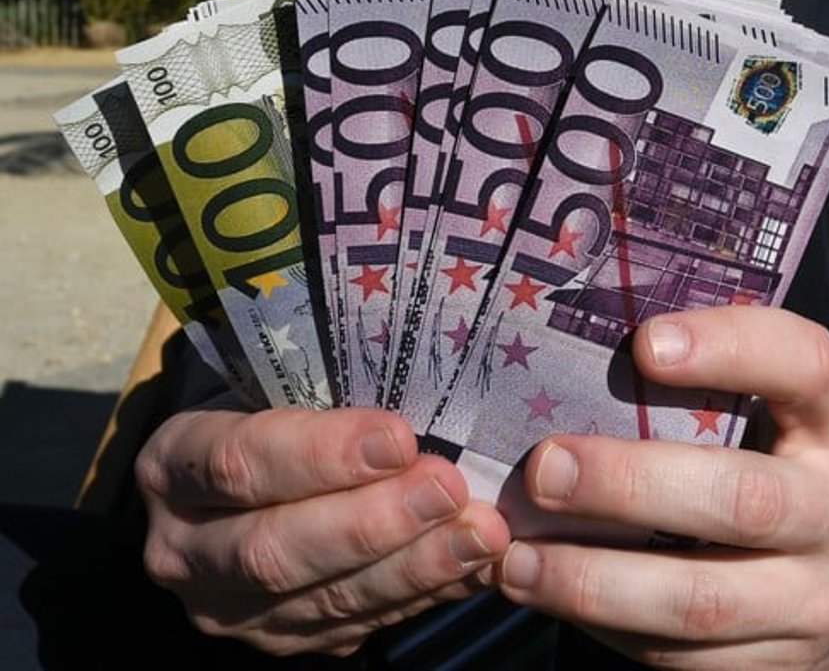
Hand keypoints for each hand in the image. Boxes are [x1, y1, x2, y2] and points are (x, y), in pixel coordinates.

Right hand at [136, 405, 509, 657]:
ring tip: (480, 531)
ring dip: (412, 566)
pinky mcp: (281, 641)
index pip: (240, 463)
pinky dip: (425, 592)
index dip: (320, 454)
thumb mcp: (263, 374)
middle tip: (446, 488)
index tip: (398, 436)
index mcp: (170, 466)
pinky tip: (475, 563)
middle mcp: (184, 550)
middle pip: (276, 549)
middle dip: (372, 522)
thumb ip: (317, 380)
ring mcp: (230, 609)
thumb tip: (416, 366)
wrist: (229, 469)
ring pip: (323, 599)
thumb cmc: (261, 396)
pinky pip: (357, 623)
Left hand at [496, 306, 828, 667]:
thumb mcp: (762, 399)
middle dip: (629, 485)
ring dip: (594, 581)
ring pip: (703, 601)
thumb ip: (697, 373)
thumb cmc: (768, 448)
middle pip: (743, 500)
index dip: (728, 348)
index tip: (644, 342)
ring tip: (516, 557)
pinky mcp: (786, 668)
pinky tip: (549, 593)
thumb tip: (563, 347)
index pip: (802, 363)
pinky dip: (606, 627)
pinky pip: (685, 658)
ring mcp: (820, 599)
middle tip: (543, 468)